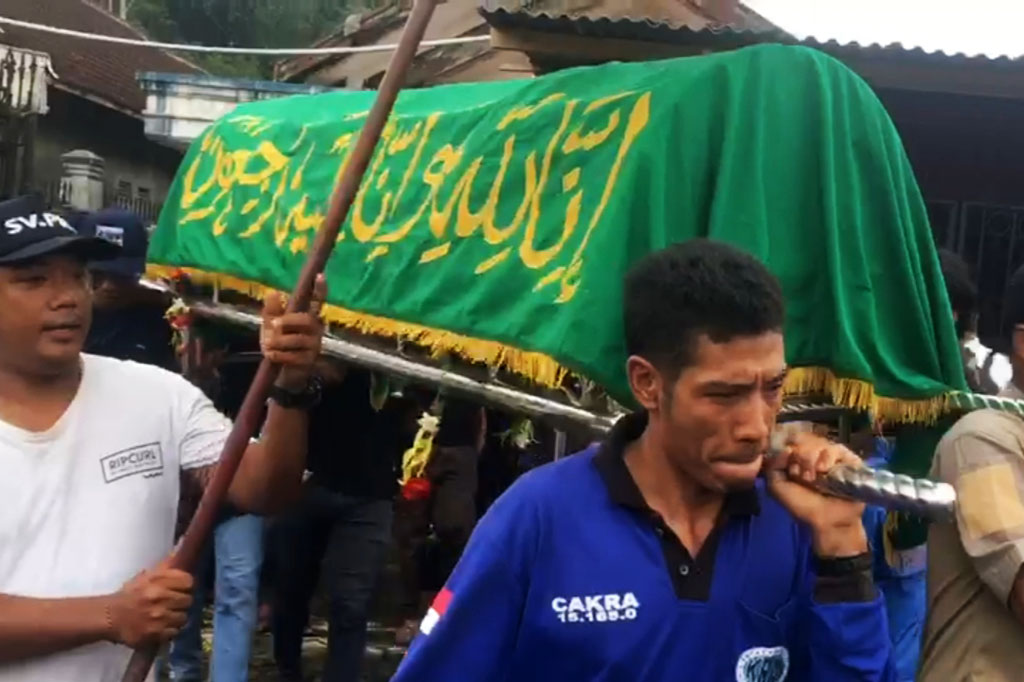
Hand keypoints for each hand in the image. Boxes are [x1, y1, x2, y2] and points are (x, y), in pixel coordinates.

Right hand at [104, 560, 193, 647]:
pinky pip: (175, 631)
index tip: (182, 589)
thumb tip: (181, 554)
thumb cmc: (129, 595)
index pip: (188, 581)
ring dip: (177, 618)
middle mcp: (159, 597)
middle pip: (188, 600)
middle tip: (174, 604)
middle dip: (182, 602)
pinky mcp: (155, 633)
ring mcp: (158, 616)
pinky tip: (162, 627)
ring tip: (168, 617)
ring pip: (183, 617)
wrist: (108, 617)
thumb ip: (164, 568)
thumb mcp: (144, 577)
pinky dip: (170, 630)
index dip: (187, 586)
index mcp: (156, 580)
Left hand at [260, 274, 325, 390]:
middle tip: (272, 324)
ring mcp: (314, 346)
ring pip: (297, 339)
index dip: (320, 290)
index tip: (320, 276)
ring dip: (278, 341)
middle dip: (288, 321)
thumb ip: (271, 311)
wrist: (281, 373)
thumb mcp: (271, 327)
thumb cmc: (278, 345)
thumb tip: (273, 292)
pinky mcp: (309, 361)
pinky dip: (278, 354)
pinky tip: (272, 355)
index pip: (317, 302)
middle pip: (306, 320)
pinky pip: (293, 355)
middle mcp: (316, 330)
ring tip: (267, 345)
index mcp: (307, 318)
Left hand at [766, 432, 868, 557]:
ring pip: (820, 443)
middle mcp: (814, 455)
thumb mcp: (778, 488)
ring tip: (815, 478)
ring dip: (813, 459)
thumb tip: (785, 449)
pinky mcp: (849, 461)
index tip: (790, 469)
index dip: (789, 452)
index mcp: (797, 459)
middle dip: (801, 458)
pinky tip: (825, 470)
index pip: (791, 441)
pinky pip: (838, 449)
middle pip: (805, 440)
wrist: (828, 521)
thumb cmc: (803, 505)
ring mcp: (832, 457)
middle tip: (804, 477)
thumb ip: (773, 467)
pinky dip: (828, 457)